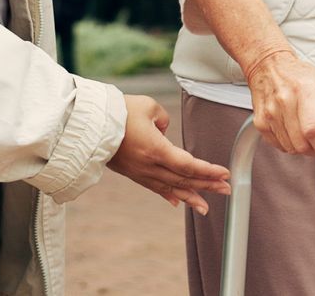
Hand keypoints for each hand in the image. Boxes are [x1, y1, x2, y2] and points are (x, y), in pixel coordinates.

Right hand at [106, 94, 230, 212]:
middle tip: (226, 189)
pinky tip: (179, 202)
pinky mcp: (133, 173)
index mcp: (155, 149)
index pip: (188, 165)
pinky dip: (169, 194)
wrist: (88, 125)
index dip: (208, 171)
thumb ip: (164, 120)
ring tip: (207, 207)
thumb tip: (165, 133)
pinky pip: (155, 187)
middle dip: (207, 185)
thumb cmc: (118, 112)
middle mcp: (149, 165)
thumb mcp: (148, 107)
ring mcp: (140, 172)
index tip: (225, 173)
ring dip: (191, 196)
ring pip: (171, 188)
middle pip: (184, 179)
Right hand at [245, 48, 314, 156]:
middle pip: (302, 143)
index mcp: (304, 90)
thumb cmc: (299, 74)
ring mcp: (270, 113)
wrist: (268, 65)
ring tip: (309, 134)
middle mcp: (284, 101)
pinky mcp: (260, 122)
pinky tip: (295, 132)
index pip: (313, 129)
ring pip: (291, 148)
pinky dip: (290, 144)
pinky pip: (279, 146)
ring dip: (304, 148)